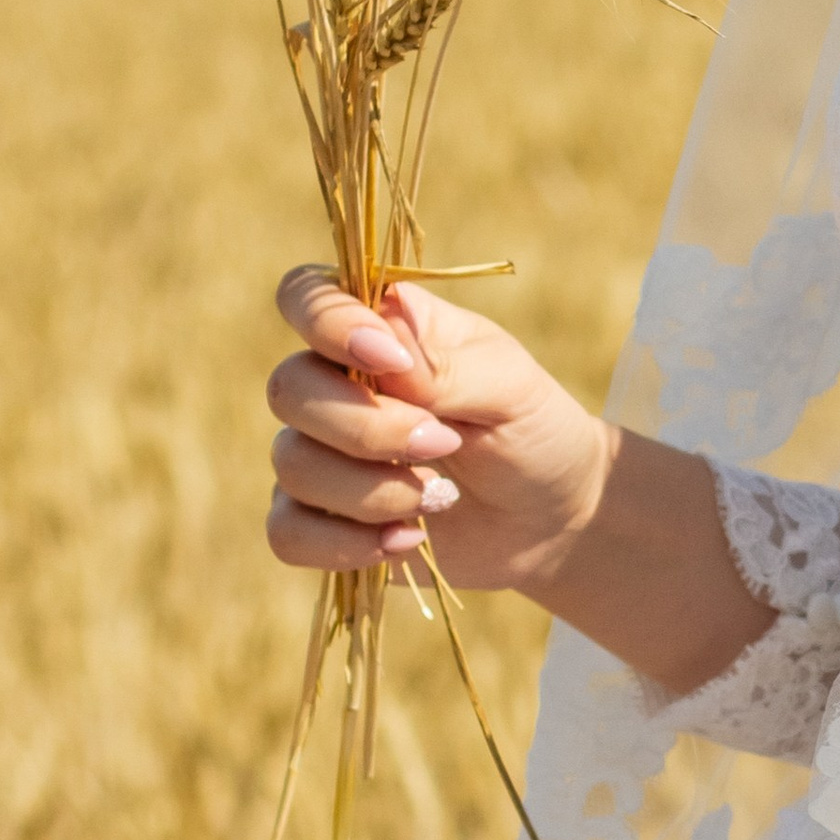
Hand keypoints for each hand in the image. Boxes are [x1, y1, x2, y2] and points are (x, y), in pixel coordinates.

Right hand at [265, 273, 609, 602]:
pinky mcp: (321, 519)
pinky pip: (287, 532)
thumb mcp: (511, 388)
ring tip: (441, 497)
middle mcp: (337, 383)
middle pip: (289, 388)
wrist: (551, 518)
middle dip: (367, 429)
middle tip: (444, 444)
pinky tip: (407, 540)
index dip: (327, 324)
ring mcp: (321, 452)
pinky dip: (344, 543)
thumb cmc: (533, 430)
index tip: (391, 363)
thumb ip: (445, 368)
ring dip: (372, 491)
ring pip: (291, 464)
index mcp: (382, 328)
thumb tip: (385, 350)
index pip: (305, 296)